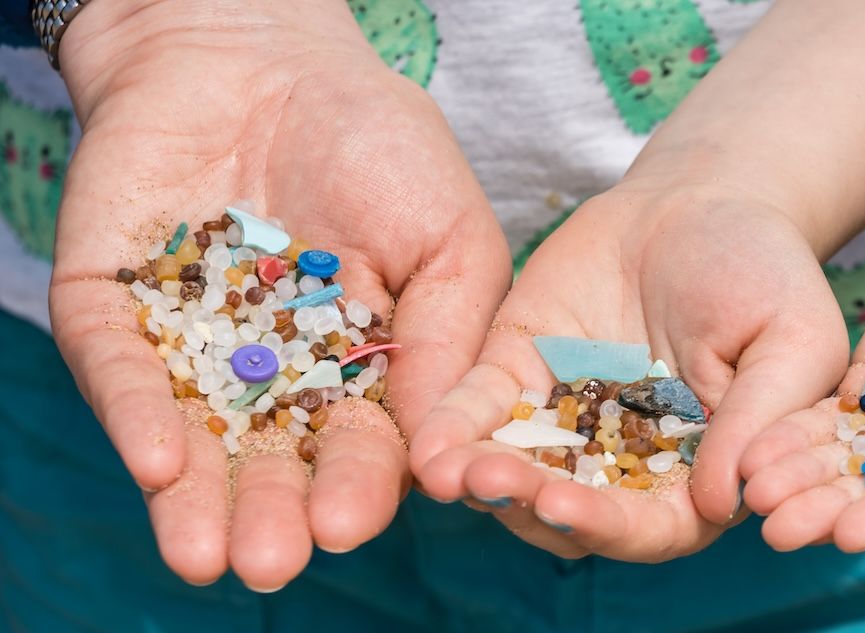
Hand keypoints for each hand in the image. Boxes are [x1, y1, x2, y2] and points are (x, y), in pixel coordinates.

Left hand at [49, 0, 509, 589]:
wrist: (270, 50)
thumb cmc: (381, 142)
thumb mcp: (451, 235)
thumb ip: (454, 337)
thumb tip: (444, 451)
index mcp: (357, 368)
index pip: (359, 442)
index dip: (358, 483)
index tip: (356, 521)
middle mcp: (270, 371)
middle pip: (269, 456)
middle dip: (270, 511)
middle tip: (270, 561)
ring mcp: (187, 342)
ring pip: (187, 434)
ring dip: (193, 496)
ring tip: (202, 556)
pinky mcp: (111, 302)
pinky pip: (117, 362)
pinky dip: (131, 407)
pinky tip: (155, 459)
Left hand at [408, 184, 846, 560]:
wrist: (700, 200)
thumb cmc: (763, 272)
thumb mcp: (791, 338)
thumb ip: (759, 417)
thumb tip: (723, 503)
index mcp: (694, 472)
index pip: (650, 526)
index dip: (607, 526)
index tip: (565, 506)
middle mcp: (622, 461)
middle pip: (569, 509)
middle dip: (528, 502)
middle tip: (491, 481)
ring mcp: (564, 419)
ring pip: (516, 469)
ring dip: (481, 478)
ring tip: (449, 469)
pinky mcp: (519, 371)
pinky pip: (481, 407)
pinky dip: (452, 425)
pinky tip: (428, 442)